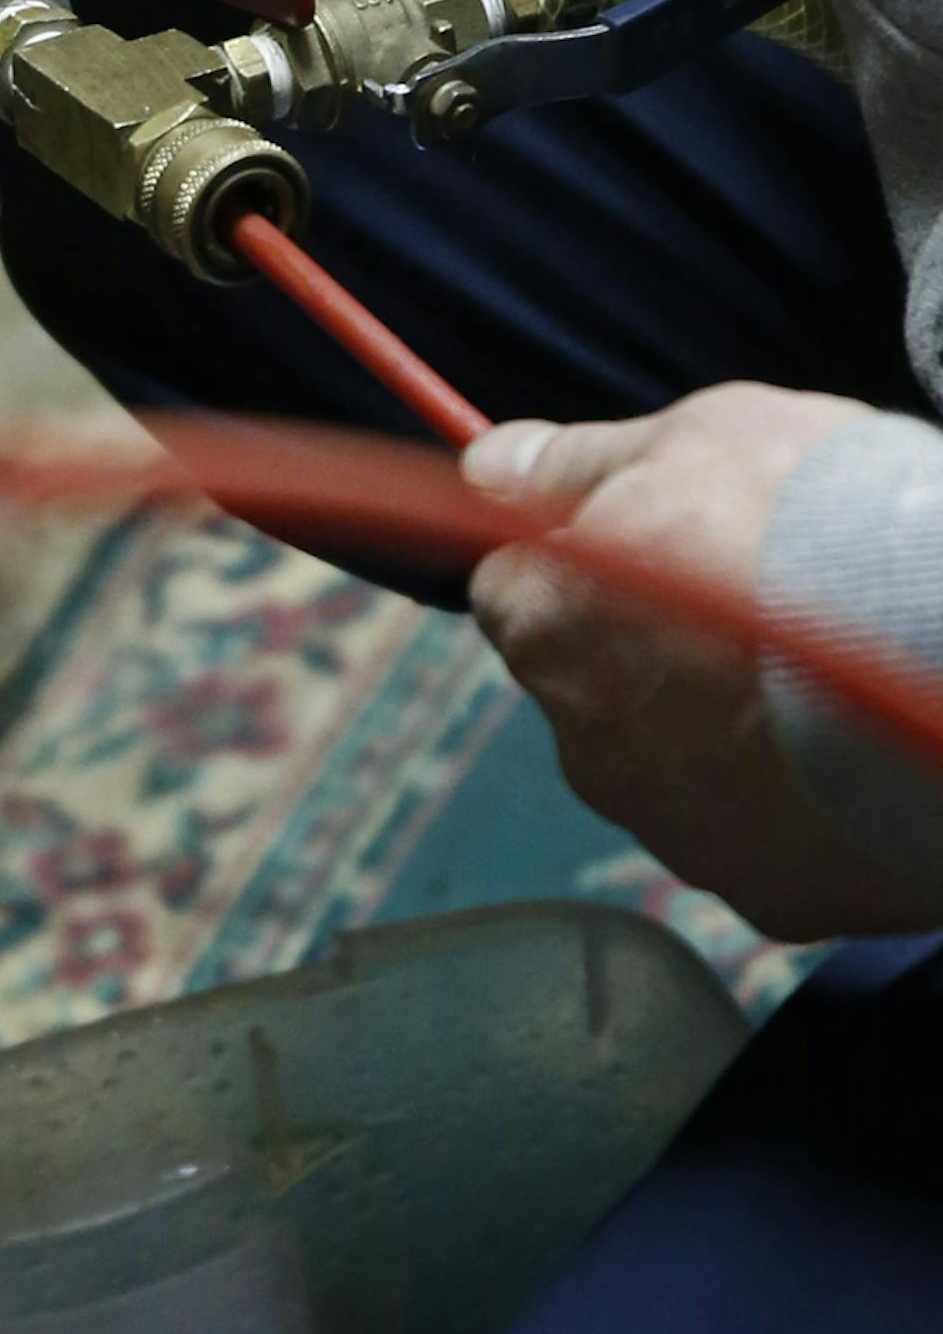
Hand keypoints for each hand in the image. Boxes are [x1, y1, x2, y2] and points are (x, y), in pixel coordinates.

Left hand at [466, 383, 938, 939]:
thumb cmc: (814, 527)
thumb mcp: (696, 440)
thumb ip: (579, 464)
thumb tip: (489, 464)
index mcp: (548, 627)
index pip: (512, 591)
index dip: (574, 563)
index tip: (639, 545)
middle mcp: (584, 744)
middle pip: (589, 686)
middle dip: (650, 651)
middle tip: (751, 606)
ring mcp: (671, 828)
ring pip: (671, 768)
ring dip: (719, 728)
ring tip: (814, 679)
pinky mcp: (760, 893)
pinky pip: (758, 836)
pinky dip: (789, 797)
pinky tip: (844, 750)